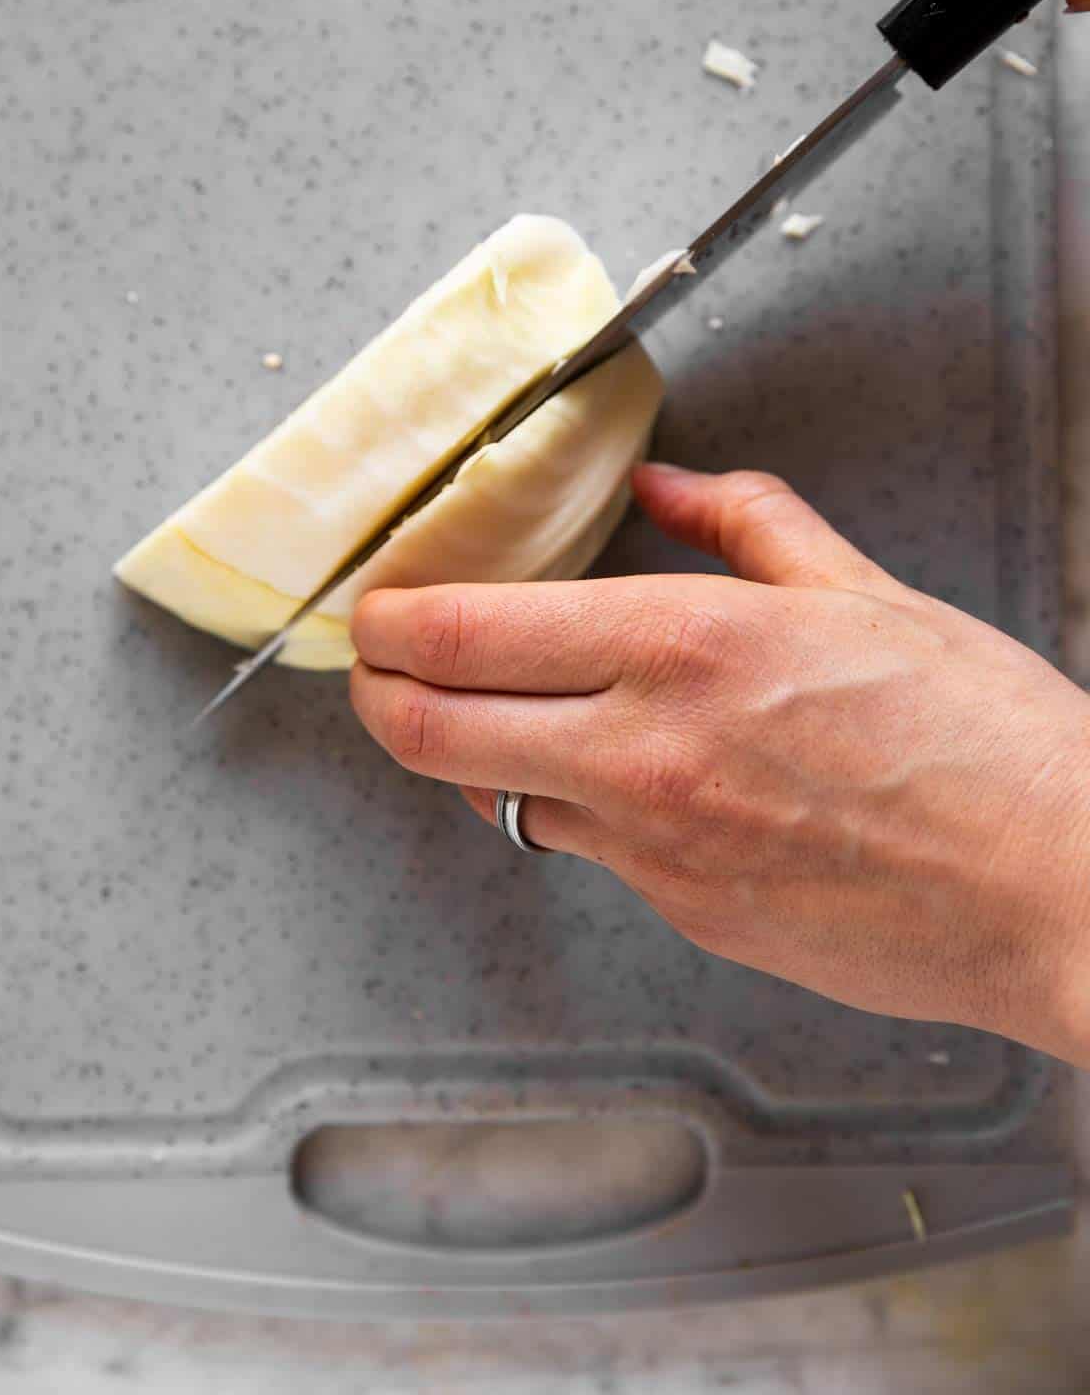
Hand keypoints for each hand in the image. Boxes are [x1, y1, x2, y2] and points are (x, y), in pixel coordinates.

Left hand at [350, 465, 1089, 1065]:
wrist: (1057, 888)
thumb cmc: (981, 739)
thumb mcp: (861, 588)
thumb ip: (744, 520)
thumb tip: (672, 483)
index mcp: (683, 642)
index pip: (460, 634)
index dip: (386, 621)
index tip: (377, 606)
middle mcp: (645, 748)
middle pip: (424, 730)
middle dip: (375, 694)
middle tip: (378, 667)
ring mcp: (655, 846)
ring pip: (492, 798)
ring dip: (471, 753)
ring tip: (498, 714)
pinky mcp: (681, 913)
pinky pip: (583, 853)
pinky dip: (570, 809)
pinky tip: (623, 778)